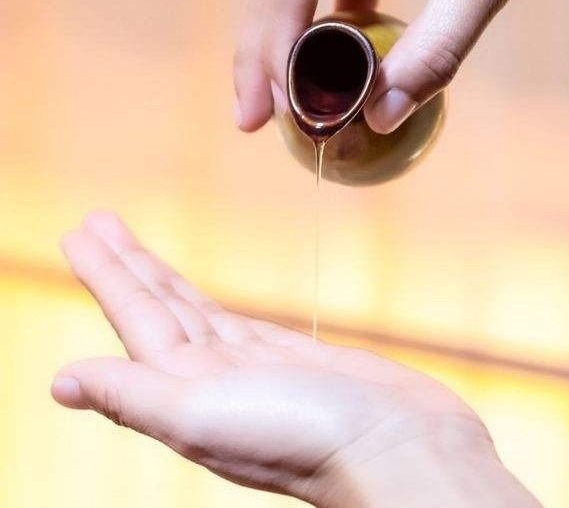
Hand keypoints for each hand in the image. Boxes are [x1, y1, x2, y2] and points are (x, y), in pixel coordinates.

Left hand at [52, 212, 539, 507]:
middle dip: (126, 266)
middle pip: (157, 308)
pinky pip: (235, 320)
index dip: (106, 276)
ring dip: (159, 276)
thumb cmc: (308, 440)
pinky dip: (208, 302)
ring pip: (193, 310)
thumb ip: (135, 396)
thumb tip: (60, 384)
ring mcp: (252, 369)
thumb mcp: (206, 416)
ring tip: (129, 242)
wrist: (403, 450)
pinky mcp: (292, 360)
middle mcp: (211, 380)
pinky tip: (200, 299)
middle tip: (96, 223)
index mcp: (184, 391)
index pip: (134, 319)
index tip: (79, 234)